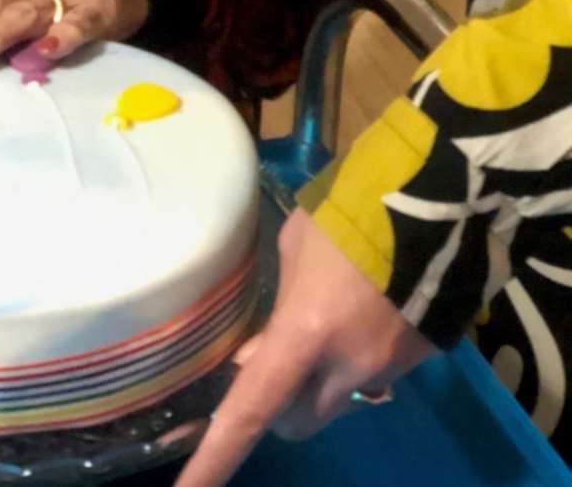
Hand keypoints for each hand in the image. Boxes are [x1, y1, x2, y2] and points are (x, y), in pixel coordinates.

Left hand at [175, 209, 435, 486]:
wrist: (440, 202)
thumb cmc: (351, 213)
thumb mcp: (296, 247)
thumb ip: (280, 300)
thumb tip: (270, 340)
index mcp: (305, 335)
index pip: (252, 408)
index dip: (217, 455)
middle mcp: (348, 367)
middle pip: (298, 420)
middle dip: (280, 403)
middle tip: (273, 360)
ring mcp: (388, 369)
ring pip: (339, 401)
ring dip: (322, 379)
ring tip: (328, 317)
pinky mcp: (418, 360)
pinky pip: (374, 374)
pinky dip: (357, 356)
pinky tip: (363, 307)